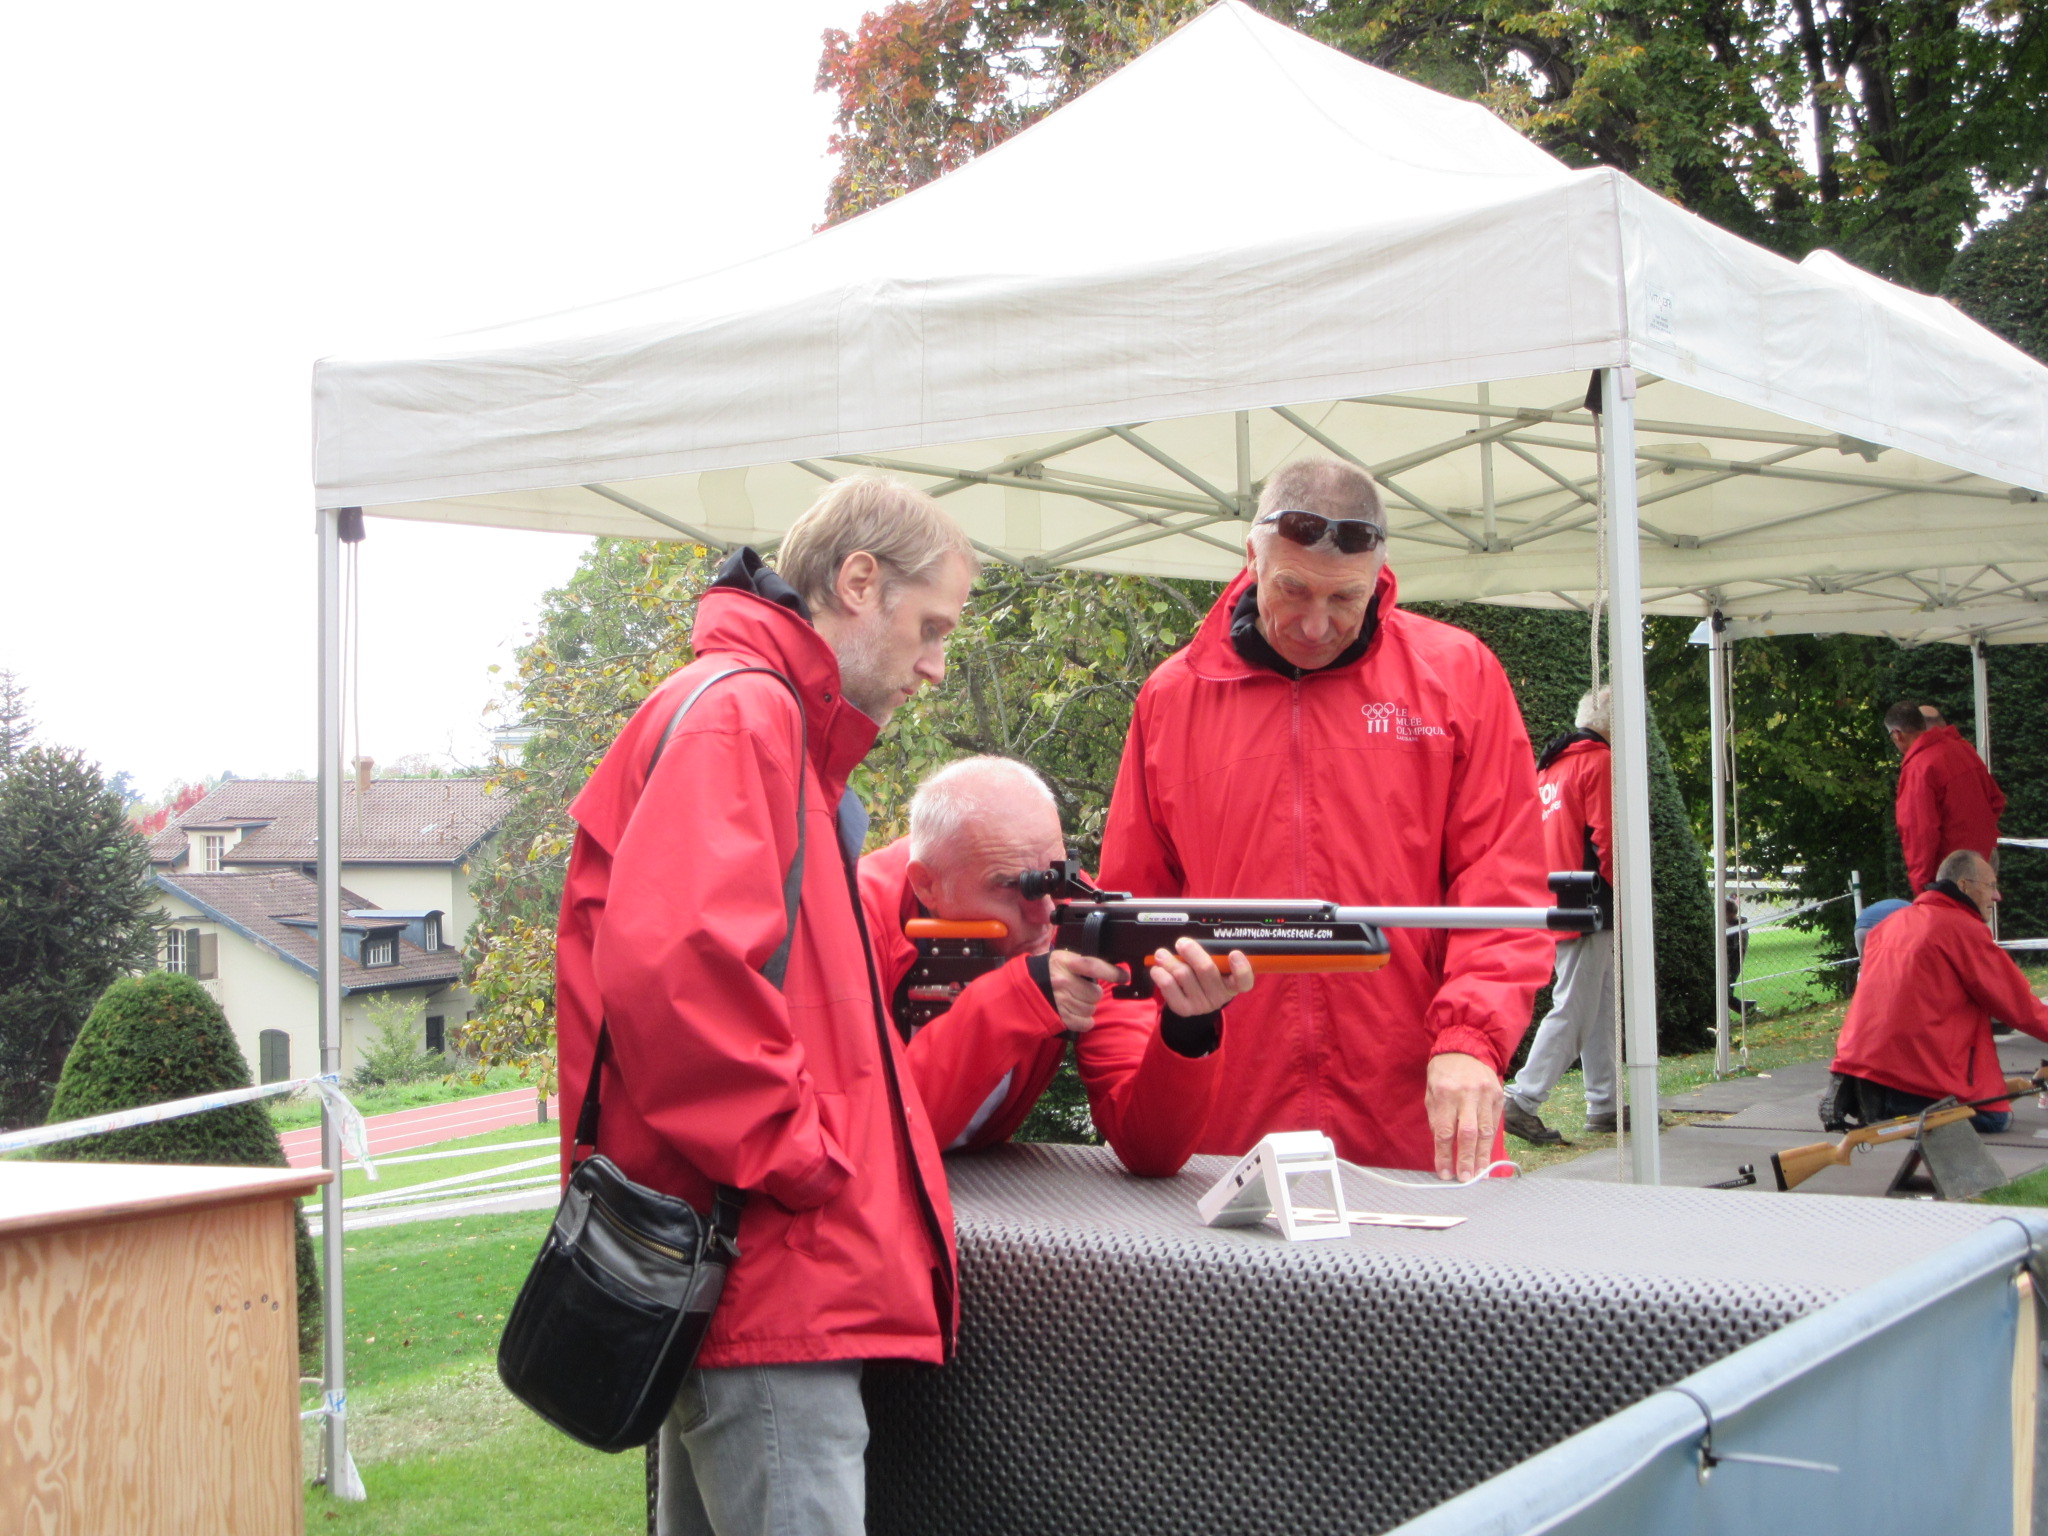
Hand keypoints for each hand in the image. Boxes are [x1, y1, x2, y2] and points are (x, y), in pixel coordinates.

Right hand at [1046, 951, 1120, 1032]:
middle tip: (1082, 991)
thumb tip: (1111, 969)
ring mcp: (1060, 1001)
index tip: (1124, 976)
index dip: (1112, 972)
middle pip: (1095, 993)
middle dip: (1093, 994)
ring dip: (1088, 1007)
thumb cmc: (1046, 972)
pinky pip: (1085, 1023)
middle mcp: (1062, 981)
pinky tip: (1077, 1014)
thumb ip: (1081, 963)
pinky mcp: (1059, 1017)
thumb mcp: (1060, 959)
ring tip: (1076, 1001)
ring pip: (1091, 1009)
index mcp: (1064, 963)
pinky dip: (1085, 1021)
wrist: (1022, 989)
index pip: (1093, 966)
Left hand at [1148, 937, 1253, 1016]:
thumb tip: (1198, 933)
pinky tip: (1158, 969)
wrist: (1193, 1001)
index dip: (1241, 968)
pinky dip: (1161, 975)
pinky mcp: (1184, 1008)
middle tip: (1182, 942)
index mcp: (1233, 983)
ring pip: (1183, 975)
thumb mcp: (1216, 966)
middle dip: (1192, 952)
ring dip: (1170, 960)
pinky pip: (1169, 988)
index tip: (1234, 953)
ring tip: (1162, 953)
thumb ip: (1213, 953)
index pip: (1245, 981)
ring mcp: (1202, 1004)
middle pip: (1207, 970)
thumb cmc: (1206, 976)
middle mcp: (1220, 995)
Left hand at [1425, 1052, 1502, 1181]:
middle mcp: (1467, 1094)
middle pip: (1468, 1133)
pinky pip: (1494, 1124)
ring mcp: (1486, 1095)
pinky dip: (1490, 1142)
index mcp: (1445, 1093)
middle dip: (1466, 1159)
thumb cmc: (1443, 1074)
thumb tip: (1444, 1148)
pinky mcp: (1499, 1096)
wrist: (1466, 1048)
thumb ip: (1437, 1119)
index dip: (1444, 1154)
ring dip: (1482, 1156)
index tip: (1444, 1173)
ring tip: (1479, 1174)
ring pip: (1485, 1131)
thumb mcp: (1431, 1093)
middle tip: (1465, 1179)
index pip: (1445, 1131)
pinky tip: (1488, 1157)